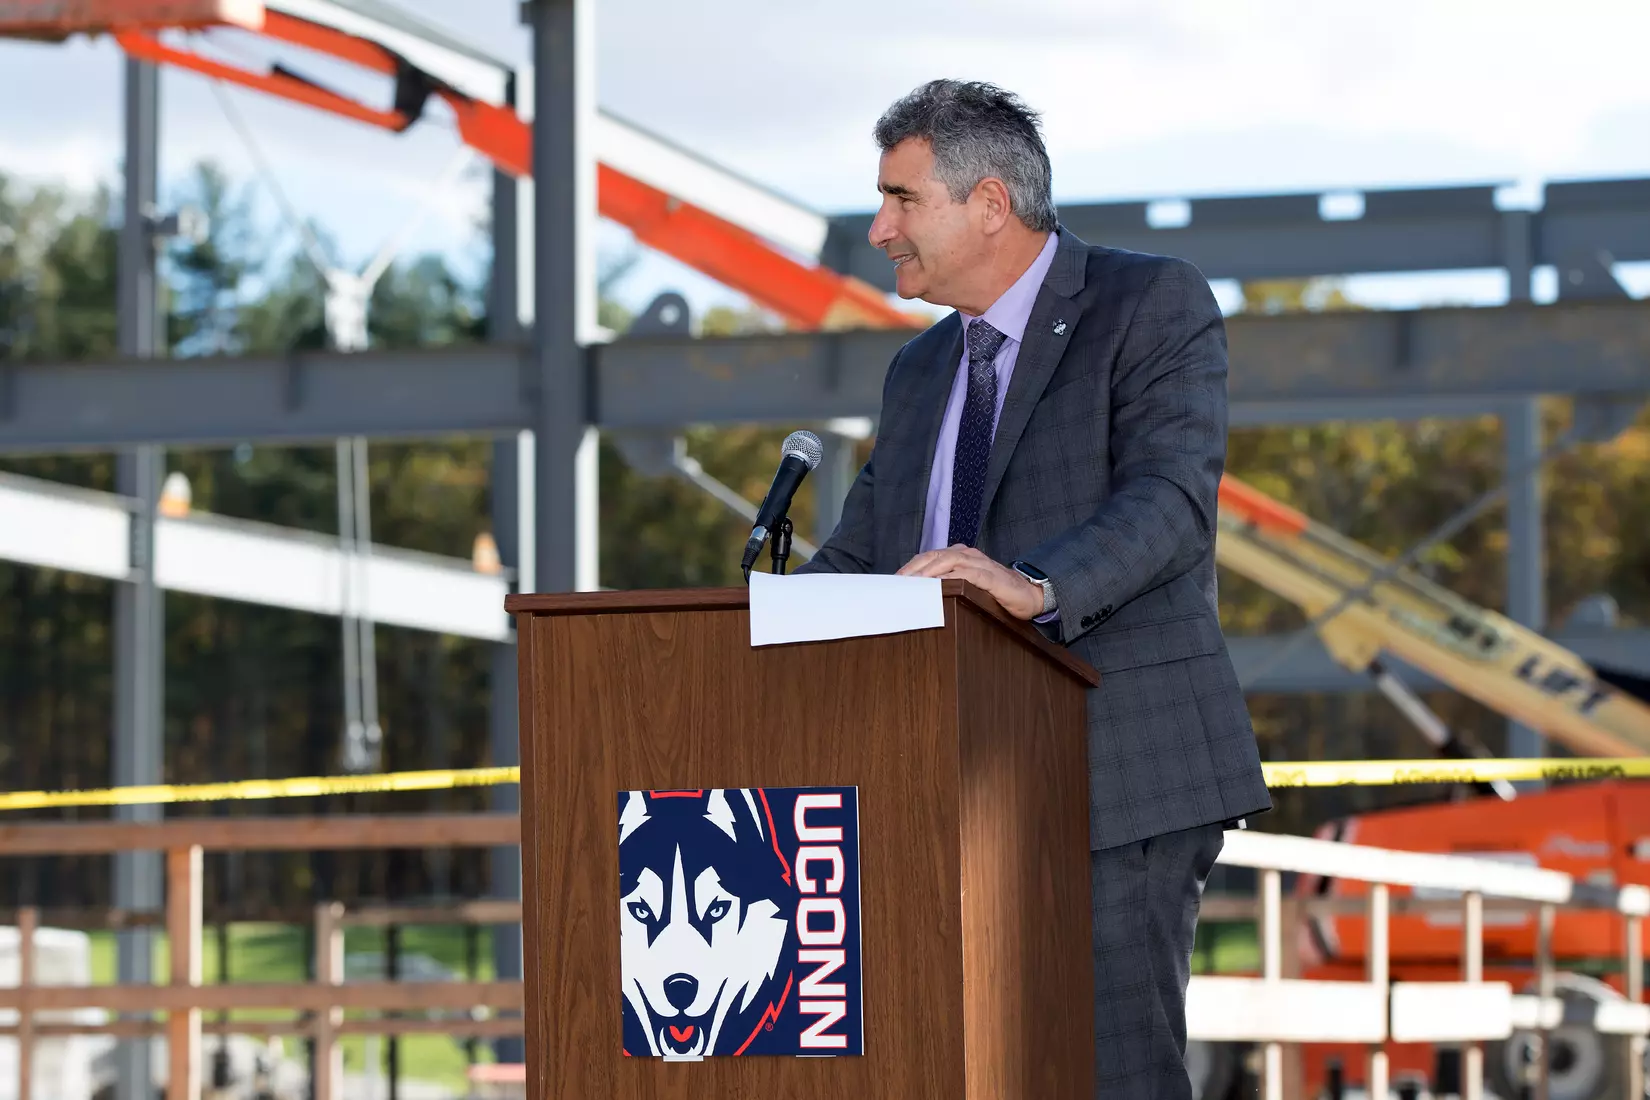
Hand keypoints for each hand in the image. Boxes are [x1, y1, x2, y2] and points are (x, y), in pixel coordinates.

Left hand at [896, 544, 1044, 619]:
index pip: (928, 557)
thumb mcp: (969, 586)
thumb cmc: (997, 592)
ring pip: (947, 561)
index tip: (893, 581)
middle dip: (912, 570)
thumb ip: (949, 585)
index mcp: (960, 555)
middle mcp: (968, 555)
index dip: (910, 567)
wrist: (1031, 595)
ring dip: (927, 572)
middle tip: (895, 584)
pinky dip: (950, 578)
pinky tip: (938, 586)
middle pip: (932, 556)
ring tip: (911, 584)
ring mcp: (980, 564)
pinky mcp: (990, 577)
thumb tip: (921, 596)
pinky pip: (967, 574)